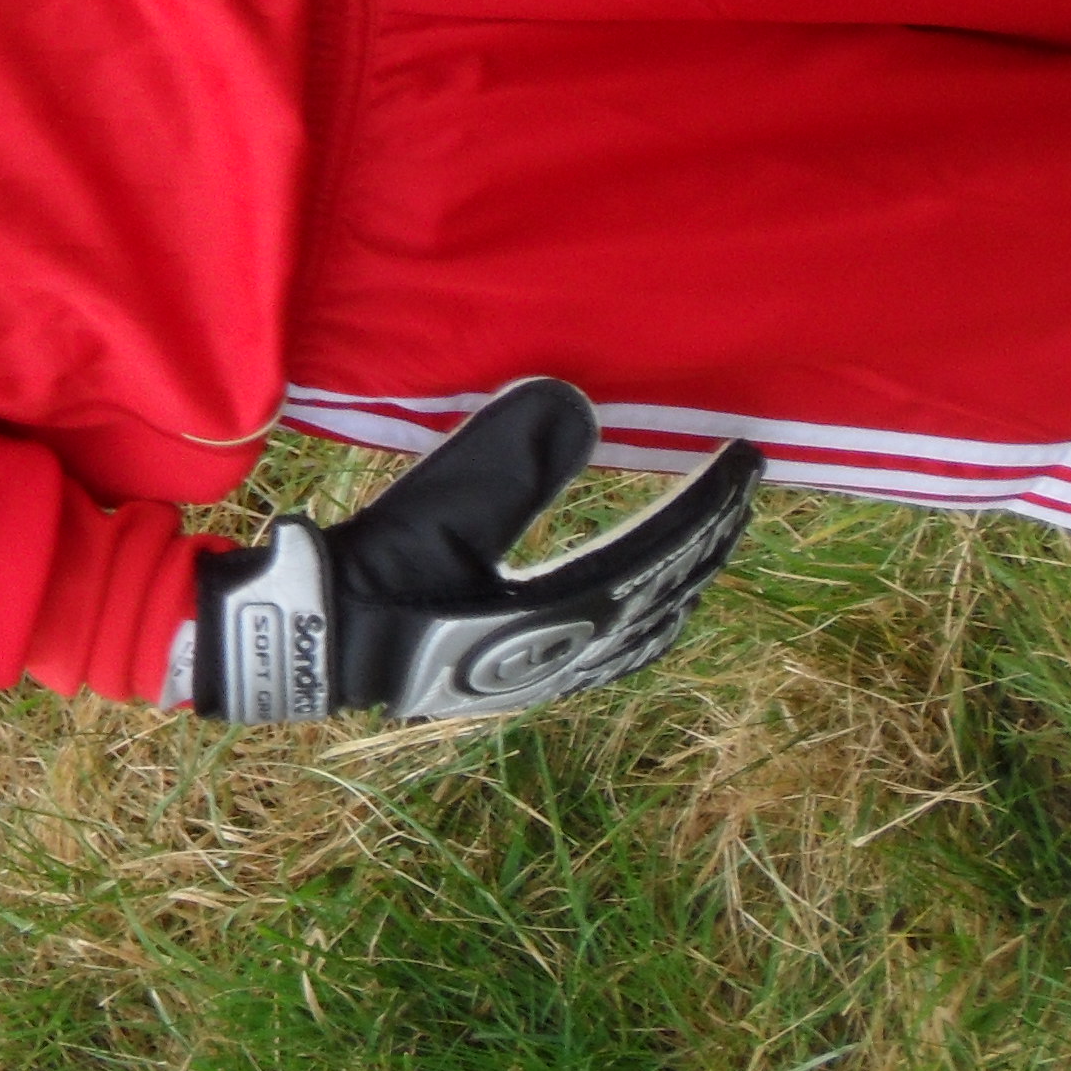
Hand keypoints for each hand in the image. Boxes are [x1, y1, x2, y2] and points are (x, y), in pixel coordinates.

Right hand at [186, 378, 761, 723]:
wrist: (320, 647)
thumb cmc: (375, 578)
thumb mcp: (438, 506)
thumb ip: (507, 455)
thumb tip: (575, 397)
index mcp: (566, 610)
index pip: (664, 547)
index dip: (712, 500)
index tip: (750, 457)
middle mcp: (577, 647)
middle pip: (671, 586)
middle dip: (714, 534)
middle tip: (748, 485)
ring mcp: (556, 667)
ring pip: (654, 622)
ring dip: (691, 575)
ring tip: (717, 541)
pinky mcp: (530, 672)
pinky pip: (624, 647)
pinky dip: (656, 618)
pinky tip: (653, 615)